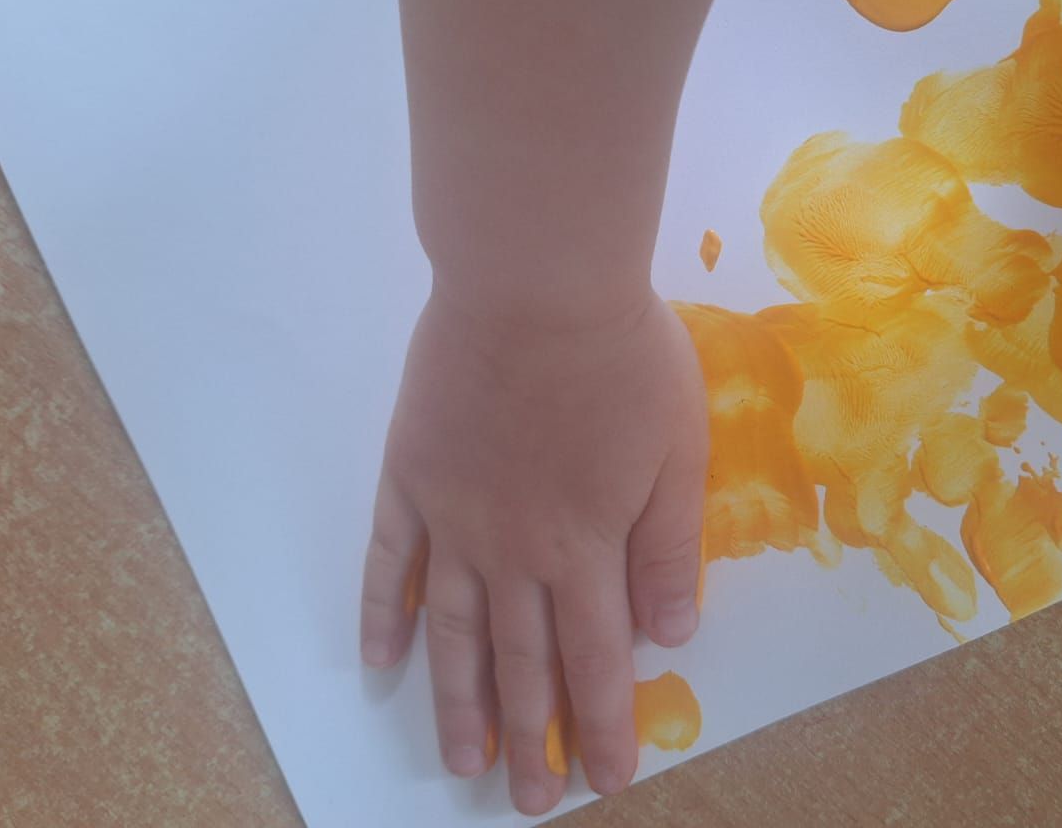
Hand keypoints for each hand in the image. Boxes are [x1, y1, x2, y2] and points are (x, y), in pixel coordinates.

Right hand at [358, 283, 708, 814]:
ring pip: (452, 631)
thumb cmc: (622, 356)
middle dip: (531, 739)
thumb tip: (671, 634)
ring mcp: (452, 518)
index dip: (602, 725)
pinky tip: (384, 660)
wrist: (537, 285)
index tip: (604, 779)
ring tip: (459, 762)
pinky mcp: (411, 477)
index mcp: (587, 545)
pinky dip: (385, 615)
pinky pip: (389, 562)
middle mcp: (513, 550)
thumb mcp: (677, 449)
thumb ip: (668, 546)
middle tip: (532, 802)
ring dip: (456, 703)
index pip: (599, 660)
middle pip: (520, 662)